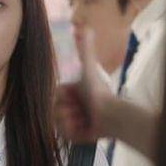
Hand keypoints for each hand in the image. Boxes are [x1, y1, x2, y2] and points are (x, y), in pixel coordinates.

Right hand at [55, 28, 115, 142]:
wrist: (111, 115)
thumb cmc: (99, 91)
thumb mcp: (88, 68)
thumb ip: (86, 48)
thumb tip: (85, 28)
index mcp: (72, 93)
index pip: (54, 98)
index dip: (62, 99)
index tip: (73, 97)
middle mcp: (71, 107)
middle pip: (54, 111)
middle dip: (67, 110)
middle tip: (82, 109)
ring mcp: (73, 123)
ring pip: (58, 124)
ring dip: (71, 121)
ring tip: (85, 119)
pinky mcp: (76, 136)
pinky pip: (65, 135)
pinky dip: (74, 132)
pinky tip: (85, 128)